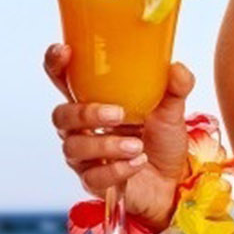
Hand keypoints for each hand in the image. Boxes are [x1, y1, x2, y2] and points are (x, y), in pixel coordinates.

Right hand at [45, 44, 192, 231]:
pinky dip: (117, 169)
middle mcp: (83, 128)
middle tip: (118, 114)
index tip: (64, 52)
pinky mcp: (94, 181)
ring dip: (107, 145)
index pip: (65, 81)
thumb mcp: (172, 110)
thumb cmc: (162, 141)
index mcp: (96, 103)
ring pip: (74, 148)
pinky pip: (93, 176)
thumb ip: (175, 87)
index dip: (57, 66)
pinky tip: (137, 163)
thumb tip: (176, 68)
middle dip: (85, 113)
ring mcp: (86, 156)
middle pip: (61, 116)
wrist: (174, 181)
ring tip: (136, 146)